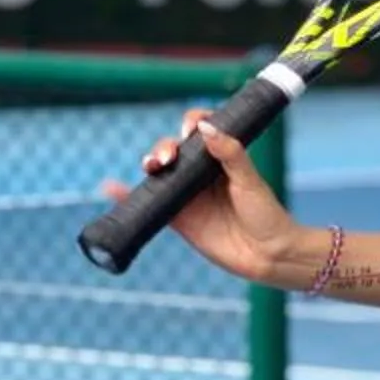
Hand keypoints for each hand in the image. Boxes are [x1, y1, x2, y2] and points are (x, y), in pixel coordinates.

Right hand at [103, 110, 302, 285]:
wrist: (268, 255)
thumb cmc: (266, 214)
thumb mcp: (250, 181)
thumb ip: (231, 154)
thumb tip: (207, 128)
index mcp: (221, 158)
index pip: (200, 131)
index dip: (192, 124)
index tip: (191, 129)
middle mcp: (201, 174)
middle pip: (173, 150)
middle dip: (165, 147)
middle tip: (169, 158)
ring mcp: (187, 195)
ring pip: (160, 173)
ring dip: (149, 163)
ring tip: (151, 166)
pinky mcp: (178, 218)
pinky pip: (149, 204)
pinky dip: (127, 196)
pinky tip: (111, 188)